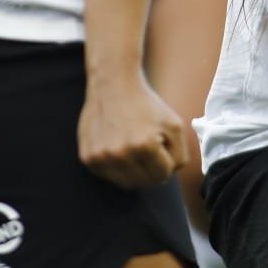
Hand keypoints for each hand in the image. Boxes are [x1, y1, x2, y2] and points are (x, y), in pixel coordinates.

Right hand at [78, 73, 187, 188]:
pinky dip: (117, 167)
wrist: (113, 84)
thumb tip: (168, 176)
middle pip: (144, 182)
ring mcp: (102, 158)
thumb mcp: (175, 125)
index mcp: (144, 145)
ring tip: (135, 148)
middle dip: (152, 168)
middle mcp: (120, 154)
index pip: (163, 175)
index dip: (166, 161)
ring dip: (135, 171)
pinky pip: (108, 176)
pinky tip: (119, 148)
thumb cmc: (146, 104)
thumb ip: (180, 155)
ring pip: (126, 183)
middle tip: (149, 148)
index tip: (162, 145)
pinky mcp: (88, 158)